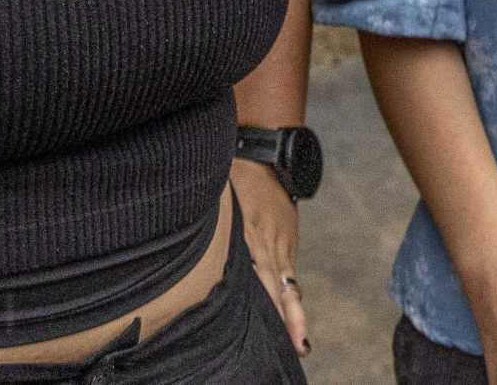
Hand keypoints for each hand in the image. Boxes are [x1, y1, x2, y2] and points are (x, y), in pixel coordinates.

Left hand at [229, 160, 308, 359]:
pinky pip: (290, 272)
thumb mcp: (222, 200)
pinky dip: (292, 297)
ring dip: (294, 313)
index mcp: (250, 231)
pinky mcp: (289, 240)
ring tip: (300, 342)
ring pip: (289, 283)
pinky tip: (294, 320)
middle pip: (279, 284)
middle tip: (294, 343)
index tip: (265, 319)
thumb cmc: (234, 176)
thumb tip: (195, 250)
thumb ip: (217, 228)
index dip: (264, 296)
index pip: (258, 271)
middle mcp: (269, 241)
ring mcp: (283, 241)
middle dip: (285, 315)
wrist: (265, 153)